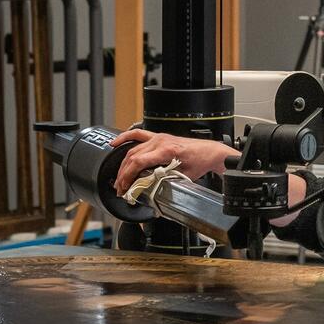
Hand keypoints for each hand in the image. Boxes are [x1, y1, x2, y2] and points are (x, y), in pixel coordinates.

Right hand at [111, 129, 239, 196]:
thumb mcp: (182, 177)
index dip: (127, 176)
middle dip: (123, 174)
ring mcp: (158, 137)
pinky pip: (138, 134)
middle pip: (132, 156)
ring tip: (119, 178)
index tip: (124, 188)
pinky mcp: (158, 137)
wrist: (209, 152)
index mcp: (167, 150)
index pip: (138, 162)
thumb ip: (164, 181)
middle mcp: (160, 141)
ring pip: (133, 149)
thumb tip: (147, 189)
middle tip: (120, 188)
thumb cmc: (199, 162)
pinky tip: (115, 143)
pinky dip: (125, 137)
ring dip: (123, 164)